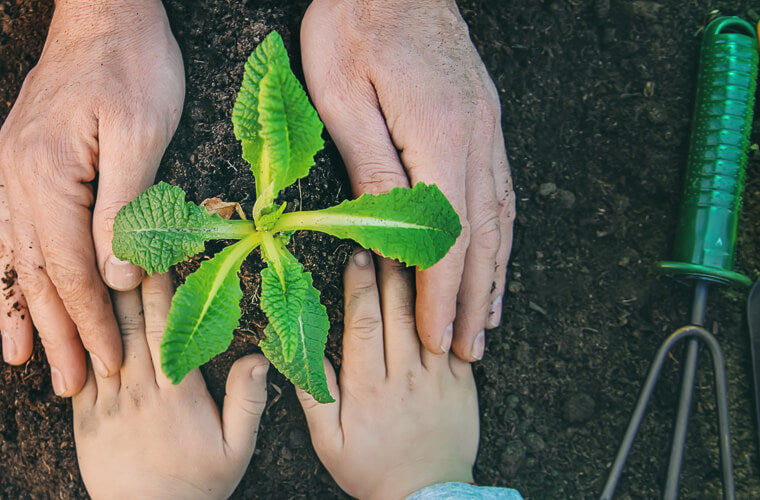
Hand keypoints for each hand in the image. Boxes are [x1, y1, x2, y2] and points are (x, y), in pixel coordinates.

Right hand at [0, 0, 184, 394]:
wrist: (104, 6)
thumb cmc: (132, 60)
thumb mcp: (143, 131)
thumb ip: (127, 208)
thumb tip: (118, 277)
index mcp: (48, 172)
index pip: (70, 267)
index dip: (91, 320)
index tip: (109, 362)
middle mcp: (20, 174)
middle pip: (35, 271)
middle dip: (55, 332)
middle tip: (68, 386)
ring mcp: (16, 166)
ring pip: (14, 254)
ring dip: (21, 309)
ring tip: (19, 357)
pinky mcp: (25, 159)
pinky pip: (8, 226)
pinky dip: (9, 266)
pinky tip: (11, 289)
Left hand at [72, 273, 268, 497]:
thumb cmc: (197, 484)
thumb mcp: (237, 448)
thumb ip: (248, 400)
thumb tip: (258, 356)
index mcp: (177, 392)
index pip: (166, 326)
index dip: (161, 286)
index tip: (161, 251)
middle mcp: (138, 389)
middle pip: (129, 321)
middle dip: (127, 276)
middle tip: (122, 237)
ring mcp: (106, 401)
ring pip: (99, 338)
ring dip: (98, 298)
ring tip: (94, 258)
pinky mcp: (84, 416)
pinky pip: (75, 368)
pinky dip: (74, 336)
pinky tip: (71, 307)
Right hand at [298, 250, 478, 498]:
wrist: (427, 496)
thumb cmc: (372, 469)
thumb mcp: (328, 442)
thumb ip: (315, 395)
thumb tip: (300, 352)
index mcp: (368, 387)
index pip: (363, 323)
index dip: (359, 286)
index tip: (355, 256)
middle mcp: (404, 376)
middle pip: (397, 310)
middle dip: (389, 269)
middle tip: (384, 235)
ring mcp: (438, 377)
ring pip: (428, 318)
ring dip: (419, 281)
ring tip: (412, 247)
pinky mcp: (463, 382)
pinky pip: (458, 338)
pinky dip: (451, 308)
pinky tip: (444, 284)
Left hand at [300, 0, 514, 360]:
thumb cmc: (356, 26)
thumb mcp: (343, 97)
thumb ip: (370, 168)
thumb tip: (386, 234)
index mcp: (439, 138)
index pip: (446, 240)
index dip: (441, 296)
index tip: (437, 337)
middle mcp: (474, 139)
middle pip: (480, 239)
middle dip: (472, 301)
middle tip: (467, 351)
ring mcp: (486, 128)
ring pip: (497, 218)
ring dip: (493, 274)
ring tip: (488, 319)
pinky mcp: (482, 118)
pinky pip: (499, 189)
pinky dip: (499, 233)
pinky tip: (495, 255)